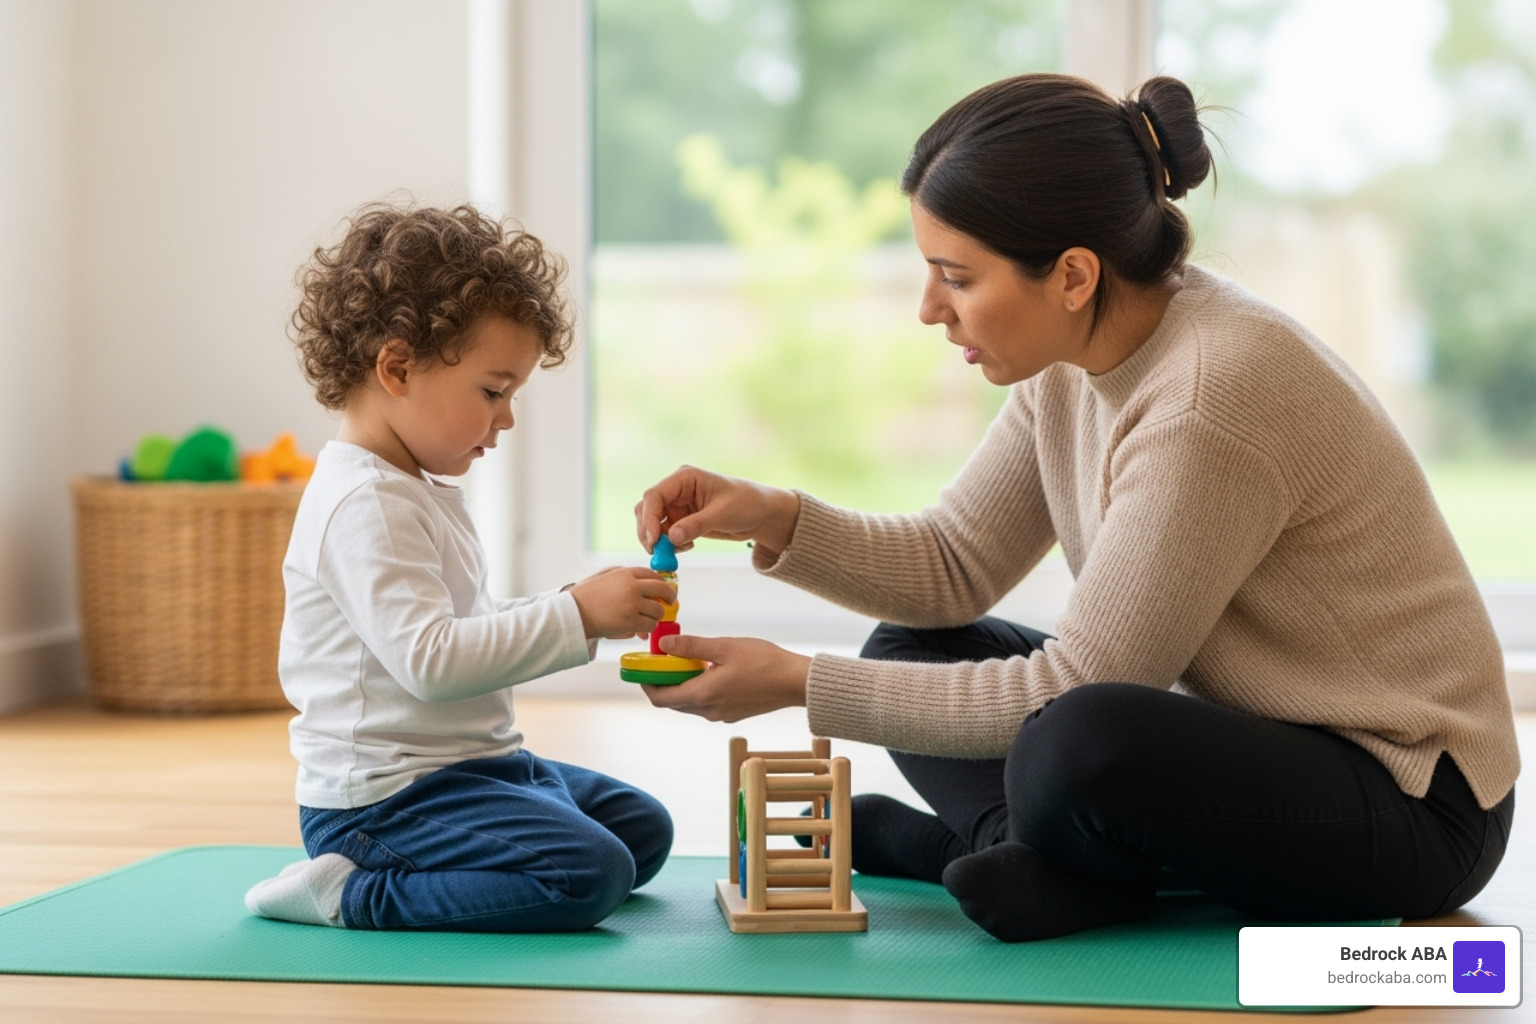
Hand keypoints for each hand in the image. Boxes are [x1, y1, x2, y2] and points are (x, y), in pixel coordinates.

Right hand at [567, 567, 675, 639]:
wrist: (573, 613)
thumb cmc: (586, 595)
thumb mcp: (605, 576)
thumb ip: (626, 577)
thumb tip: (648, 586)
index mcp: (627, 573)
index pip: (654, 575)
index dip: (662, 584)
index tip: (665, 590)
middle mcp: (633, 586)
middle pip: (663, 590)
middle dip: (670, 597)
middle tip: (670, 603)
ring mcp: (633, 604)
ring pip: (658, 611)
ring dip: (655, 616)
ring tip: (646, 619)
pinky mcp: (630, 621)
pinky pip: (650, 625)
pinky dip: (648, 628)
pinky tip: (640, 629)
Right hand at [635, 465, 800, 559]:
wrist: (761, 514)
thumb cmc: (746, 503)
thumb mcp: (722, 514)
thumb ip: (696, 525)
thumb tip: (671, 538)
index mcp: (685, 478)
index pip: (654, 495)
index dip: (649, 518)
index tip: (654, 539)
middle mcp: (677, 489)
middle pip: (647, 509)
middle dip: (649, 531)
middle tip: (657, 551)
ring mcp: (678, 505)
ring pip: (653, 523)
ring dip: (658, 540)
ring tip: (678, 550)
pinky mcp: (682, 520)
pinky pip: (665, 533)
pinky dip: (669, 544)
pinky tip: (686, 548)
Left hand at [640, 633, 810, 722]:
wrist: (795, 683)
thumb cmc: (763, 662)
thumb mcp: (724, 647)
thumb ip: (691, 646)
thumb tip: (663, 644)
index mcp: (703, 695)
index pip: (661, 698)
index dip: (646, 684)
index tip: (642, 669)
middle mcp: (709, 711)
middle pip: (673, 702)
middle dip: (663, 683)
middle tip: (662, 660)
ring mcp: (721, 715)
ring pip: (689, 703)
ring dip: (681, 685)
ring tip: (685, 660)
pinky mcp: (733, 713)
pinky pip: (706, 704)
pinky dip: (698, 688)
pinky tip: (708, 669)